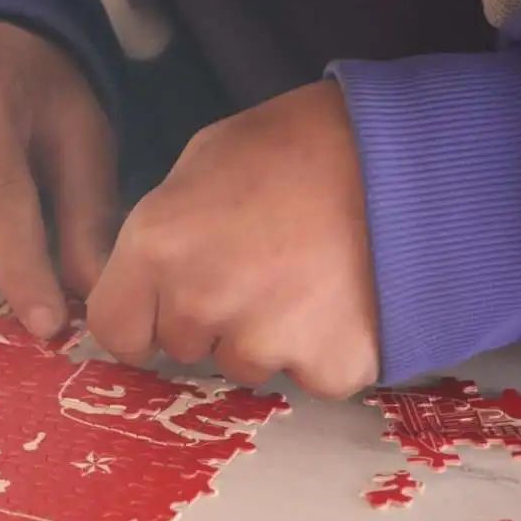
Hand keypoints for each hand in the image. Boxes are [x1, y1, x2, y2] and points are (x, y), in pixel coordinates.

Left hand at [87, 81, 378, 398]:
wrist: (407, 155)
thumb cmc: (293, 145)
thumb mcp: (202, 164)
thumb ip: (160, 233)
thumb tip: (146, 280)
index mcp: (158, 247)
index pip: (114, 330)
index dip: (137, 321)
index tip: (159, 312)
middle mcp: (201, 304)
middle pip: (180, 347)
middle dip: (205, 320)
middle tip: (251, 271)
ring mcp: (266, 341)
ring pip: (243, 364)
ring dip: (263, 336)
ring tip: (303, 278)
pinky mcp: (330, 367)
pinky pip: (307, 374)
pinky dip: (321, 350)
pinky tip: (340, 300)